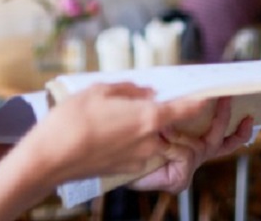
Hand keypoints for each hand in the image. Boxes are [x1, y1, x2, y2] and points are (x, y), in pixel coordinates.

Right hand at [12, 82, 211, 186]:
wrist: (49, 160)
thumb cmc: (72, 121)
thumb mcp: (100, 90)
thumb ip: (129, 89)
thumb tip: (145, 92)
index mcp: (149, 118)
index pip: (186, 108)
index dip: (200, 99)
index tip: (211, 93)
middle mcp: (150, 141)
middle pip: (166, 124)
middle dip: (158, 112)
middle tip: (138, 101)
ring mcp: (138, 158)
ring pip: (150, 137)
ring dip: (141, 126)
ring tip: (114, 116)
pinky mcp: (125, 169)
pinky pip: (137, 150)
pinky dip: (130, 140)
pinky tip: (107, 131)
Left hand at [129, 97, 254, 192]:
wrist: (116, 163)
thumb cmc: (136, 141)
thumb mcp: (159, 120)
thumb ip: (175, 109)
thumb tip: (188, 93)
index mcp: (195, 144)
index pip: (224, 138)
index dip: (240, 132)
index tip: (249, 117)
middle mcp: (196, 156)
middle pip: (219, 140)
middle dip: (224, 116)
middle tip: (226, 97)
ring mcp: (189, 168)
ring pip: (198, 146)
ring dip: (179, 135)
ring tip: (162, 130)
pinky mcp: (181, 179)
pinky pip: (184, 154)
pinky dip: (172, 147)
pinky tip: (161, 143)